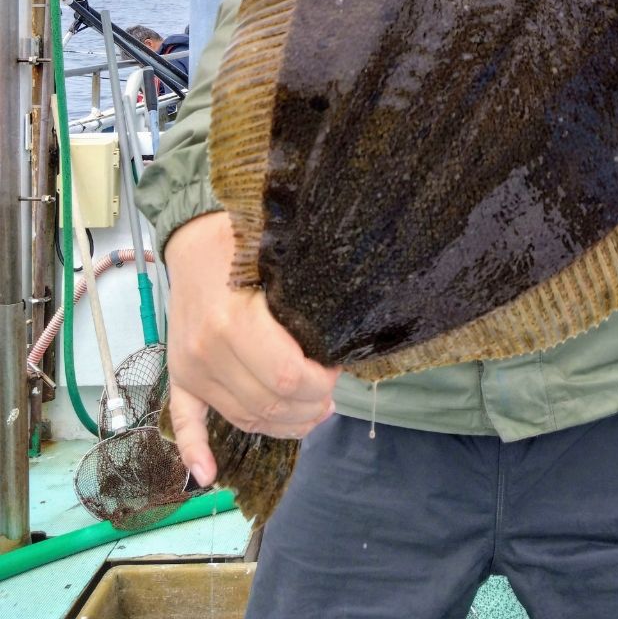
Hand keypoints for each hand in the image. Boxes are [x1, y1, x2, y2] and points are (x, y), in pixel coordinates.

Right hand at [164, 211, 339, 485]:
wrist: (191, 238)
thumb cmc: (242, 242)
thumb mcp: (279, 262)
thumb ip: (304, 301)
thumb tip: (343, 332)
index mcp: (233, 324)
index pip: (288, 379)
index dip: (321, 383)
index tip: (337, 368)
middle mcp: (207, 354)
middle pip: (269, 405)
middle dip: (309, 406)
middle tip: (330, 393)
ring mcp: (190, 370)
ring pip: (244, 418)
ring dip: (283, 424)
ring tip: (311, 413)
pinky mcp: (179, 376)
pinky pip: (185, 422)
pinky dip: (195, 452)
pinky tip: (209, 475)